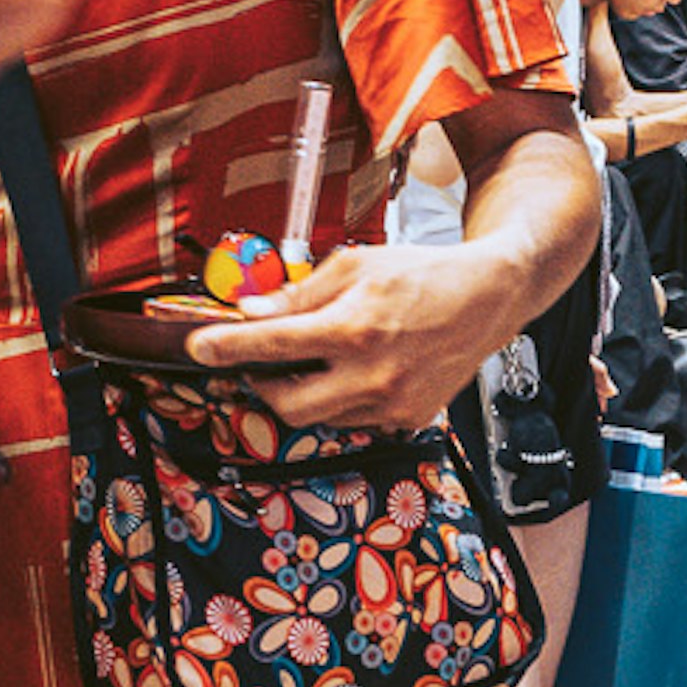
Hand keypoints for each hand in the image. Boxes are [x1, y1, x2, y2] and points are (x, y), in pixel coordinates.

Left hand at [214, 239, 501, 424]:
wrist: (486, 297)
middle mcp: (374, 374)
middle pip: (289, 406)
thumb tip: (251, 312)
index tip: (199, 349)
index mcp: (356, 328)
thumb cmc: (423, 275)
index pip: (273, 344)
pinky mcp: (408, 417)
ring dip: (303, 393)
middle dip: (263, 387)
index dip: (228, 348)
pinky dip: (339, 401)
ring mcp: (393, 403)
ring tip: (315, 360)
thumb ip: (300, 294)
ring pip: (320, 418)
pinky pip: (353, 421)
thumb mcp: (356, 265)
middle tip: (260, 364)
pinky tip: (351, 372)